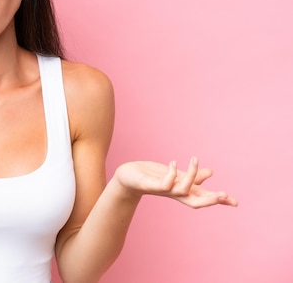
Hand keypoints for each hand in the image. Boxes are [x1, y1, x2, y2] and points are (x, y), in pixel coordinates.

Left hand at [114, 158, 237, 207]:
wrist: (128, 178)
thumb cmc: (152, 176)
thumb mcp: (175, 174)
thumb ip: (192, 177)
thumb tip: (211, 173)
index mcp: (182, 190)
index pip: (203, 197)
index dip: (219, 200)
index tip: (236, 203)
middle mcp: (175, 193)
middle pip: (196, 202)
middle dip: (211, 199)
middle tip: (225, 194)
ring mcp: (163, 190)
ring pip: (182, 191)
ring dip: (191, 176)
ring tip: (195, 160)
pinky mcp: (150, 185)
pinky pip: (164, 183)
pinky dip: (171, 174)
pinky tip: (174, 163)